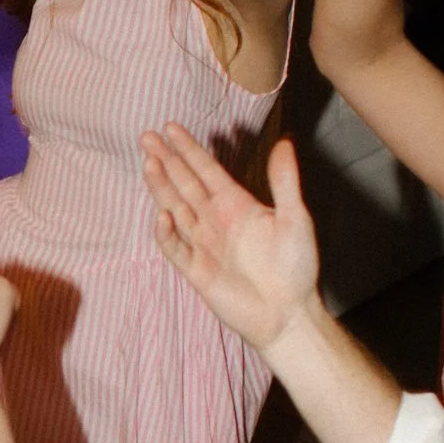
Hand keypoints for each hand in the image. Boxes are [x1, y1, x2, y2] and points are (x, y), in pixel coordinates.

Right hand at [143, 131, 319, 353]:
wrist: (287, 313)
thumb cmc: (296, 267)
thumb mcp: (295, 219)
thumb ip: (284, 182)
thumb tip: (284, 142)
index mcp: (236, 205)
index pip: (206, 171)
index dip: (189, 150)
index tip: (170, 128)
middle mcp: (216, 220)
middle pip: (184, 184)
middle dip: (166, 160)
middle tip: (147, 137)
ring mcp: (203, 244)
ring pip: (175, 208)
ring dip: (161, 187)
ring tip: (148, 163)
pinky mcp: (196, 270)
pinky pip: (175, 247)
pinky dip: (166, 232)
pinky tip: (162, 214)